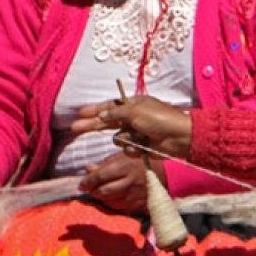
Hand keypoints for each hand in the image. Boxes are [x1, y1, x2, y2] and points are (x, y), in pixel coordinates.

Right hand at [74, 95, 192, 159]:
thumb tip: (102, 114)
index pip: (110, 107)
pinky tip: (143, 146)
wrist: (179, 137)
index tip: (81, 113)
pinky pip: (127, 149)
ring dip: (126, 139)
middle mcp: (134, 118)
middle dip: (92, 125)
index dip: (95, 110)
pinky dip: (134, 148)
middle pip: (107, 122)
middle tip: (75, 127)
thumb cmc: (160, 119)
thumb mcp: (136, 111)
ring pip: (118, 139)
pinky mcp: (140, 147)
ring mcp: (137, 133)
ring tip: (140, 136)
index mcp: (134, 105)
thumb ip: (116, 113)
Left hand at [80, 151, 162, 213]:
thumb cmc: (139, 163)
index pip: (101, 176)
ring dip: (100, 197)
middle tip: (88, 189)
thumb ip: (105, 164)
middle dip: (92, 191)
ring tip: (98, 192)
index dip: (88, 181)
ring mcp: (134, 195)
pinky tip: (110, 197)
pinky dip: (110, 202)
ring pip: (108, 200)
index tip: (82, 184)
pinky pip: (117, 206)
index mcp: (126, 166)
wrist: (163, 175)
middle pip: (103, 191)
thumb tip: (88, 170)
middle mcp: (130, 182)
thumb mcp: (123, 157)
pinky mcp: (136, 205)